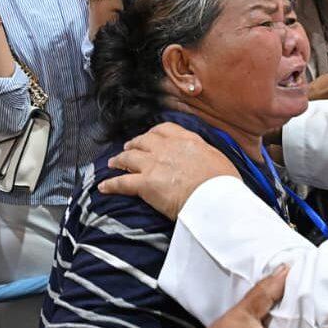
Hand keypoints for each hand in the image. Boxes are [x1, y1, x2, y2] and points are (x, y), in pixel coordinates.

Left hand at [99, 122, 238, 218]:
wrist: (215, 198)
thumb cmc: (223, 183)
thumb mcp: (219, 159)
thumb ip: (205, 154)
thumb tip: (205, 160)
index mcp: (188, 140)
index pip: (165, 130)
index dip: (153, 134)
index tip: (151, 137)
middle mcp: (168, 148)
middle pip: (144, 141)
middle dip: (134, 144)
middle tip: (129, 148)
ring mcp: (154, 164)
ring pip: (129, 158)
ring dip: (119, 160)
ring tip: (114, 163)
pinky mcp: (145, 184)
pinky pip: (122, 183)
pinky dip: (111, 184)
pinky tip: (104, 186)